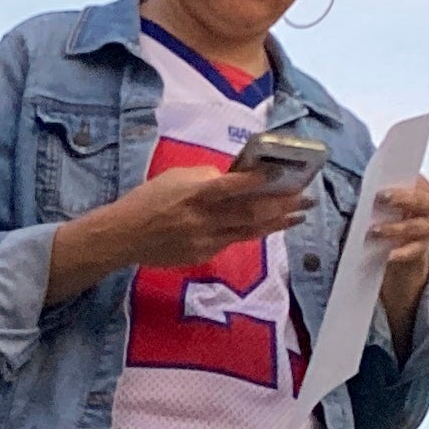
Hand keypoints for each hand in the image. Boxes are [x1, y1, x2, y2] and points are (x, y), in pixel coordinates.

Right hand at [116, 164, 308, 270]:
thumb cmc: (148, 200)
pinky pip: (233, 241)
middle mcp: (203, 219)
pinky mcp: (203, 255)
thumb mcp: (175, 178)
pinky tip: (269, 226)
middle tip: (305, 198)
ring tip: (298, 216)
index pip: (231, 186)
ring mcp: (205, 240)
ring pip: (249, 231)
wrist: (123, 236)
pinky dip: (253, 232)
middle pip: (249, 212)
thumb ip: (205, 178)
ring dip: (277, 222)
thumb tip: (233, 179)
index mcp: (194, 194)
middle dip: (281, 204)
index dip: (258, 180)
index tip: (282, 173)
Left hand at [370, 176, 428, 336]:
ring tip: (374, 233)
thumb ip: (372, 205)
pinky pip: (417, 253)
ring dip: (398, 228)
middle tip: (381, 198)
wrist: (393, 275)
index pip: (419, 181)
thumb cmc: (378, 237)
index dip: (406, 180)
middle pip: (424, 202)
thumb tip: (358, 193)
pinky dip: (400, 253)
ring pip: (421, 227)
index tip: (387, 179)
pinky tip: (385, 256)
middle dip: (404, 199)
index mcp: (419, 194)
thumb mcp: (373, 216)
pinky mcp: (422, 257)